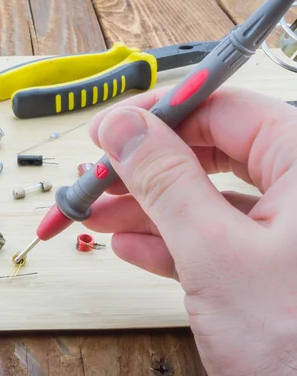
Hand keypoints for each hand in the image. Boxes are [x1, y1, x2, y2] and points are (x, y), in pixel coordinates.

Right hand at [85, 87, 296, 375]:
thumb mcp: (216, 253)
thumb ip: (165, 181)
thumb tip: (123, 128)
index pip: (224, 108)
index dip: (159, 115)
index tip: (111, 129)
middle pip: (210, 153)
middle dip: (146, 168)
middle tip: (99, 177)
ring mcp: (286, 231)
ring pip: (206, 198)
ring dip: (146, 207)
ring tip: (98, 214)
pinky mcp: (271, 267)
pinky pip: (213, 238)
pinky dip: (169, 242)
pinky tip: (131, 246)